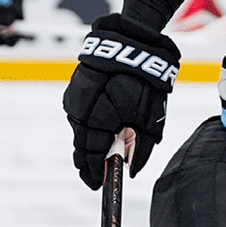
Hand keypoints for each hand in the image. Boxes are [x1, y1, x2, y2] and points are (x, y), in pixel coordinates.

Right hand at [62, 13, 177, 188]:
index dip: (93, 171)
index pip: (91, 154)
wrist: (132, 42)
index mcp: (98, 119)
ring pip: (79, 129)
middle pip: (80, 145)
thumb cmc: (145, 81)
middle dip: (87, 161)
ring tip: (95, 157)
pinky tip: (96, 132)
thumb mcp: (150, 117)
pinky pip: (79, 114)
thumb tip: (131, 169)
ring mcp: (75, 98)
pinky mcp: (76, 89)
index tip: (97, 184)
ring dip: (87, 143)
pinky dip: (88, 125)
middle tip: (93, 176)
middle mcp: (81, 110)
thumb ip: (141, 146)